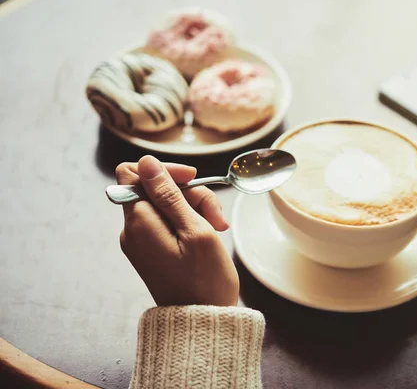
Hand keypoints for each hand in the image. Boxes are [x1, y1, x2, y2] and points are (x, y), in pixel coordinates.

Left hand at [116, 155, 238, 306]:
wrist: (202, 320)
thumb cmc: (204, 279)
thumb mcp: (194, 230)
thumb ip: (169, 194)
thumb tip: (146, 163)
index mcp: (139, 222)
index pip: (135, 173)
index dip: (164, 170)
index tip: (193, 180)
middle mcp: (132, 230)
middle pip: (156, 188)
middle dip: (189, 193)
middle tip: (216, 215)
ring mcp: (141, 241)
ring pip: (165, 204)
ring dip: (194, 209)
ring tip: (218, 228)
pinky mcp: (151, 250)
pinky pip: (166, 223)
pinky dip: (188, 222)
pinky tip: (208, 235)